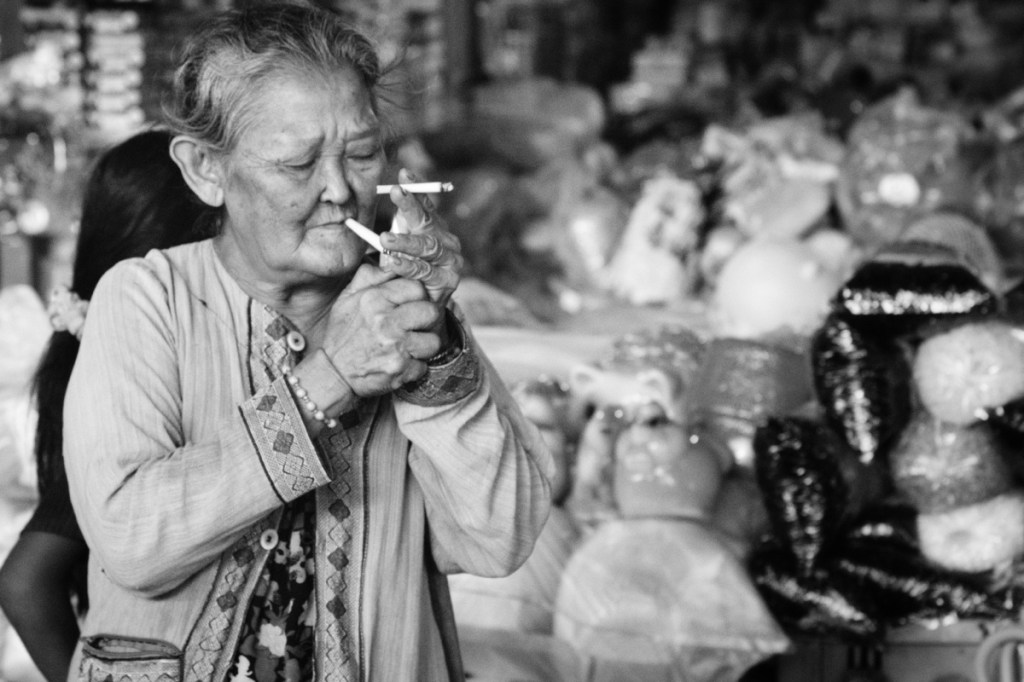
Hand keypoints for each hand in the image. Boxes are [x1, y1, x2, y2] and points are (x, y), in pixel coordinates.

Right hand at [320, 264, 443, 395]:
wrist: (333, 373)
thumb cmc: (343, 333)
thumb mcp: (348, 298)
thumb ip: (370, 276)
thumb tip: (391, 258)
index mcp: (375, 300)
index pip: (417, 288)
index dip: (416, 297)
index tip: (409, 306)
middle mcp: (386, 322)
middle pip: (431, 312)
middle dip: (425, 320)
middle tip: (413, 327)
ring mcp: (395, 347)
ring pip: (433, 341)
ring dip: (423, 346)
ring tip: (406, 346)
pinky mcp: (400, 370)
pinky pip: (424, 365)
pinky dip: (414, 367)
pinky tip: (399, 363)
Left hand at [380, 167, 462, 315]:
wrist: (421, 309)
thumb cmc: (404, 274)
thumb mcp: (394, 250)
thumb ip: (388, 231)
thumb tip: (358, 210)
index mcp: (434, 229)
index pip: (426, 205)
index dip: (416, 188)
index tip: (403, 172)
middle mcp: (446, 241)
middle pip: (428, 221)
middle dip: (411, 206)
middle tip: (396, 192)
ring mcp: (450, 262)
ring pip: (428, 247)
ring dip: (406, 241)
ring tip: (385, 239)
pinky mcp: (448, 282)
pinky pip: (425, 272)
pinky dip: (407, 266)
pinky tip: (393, 262)